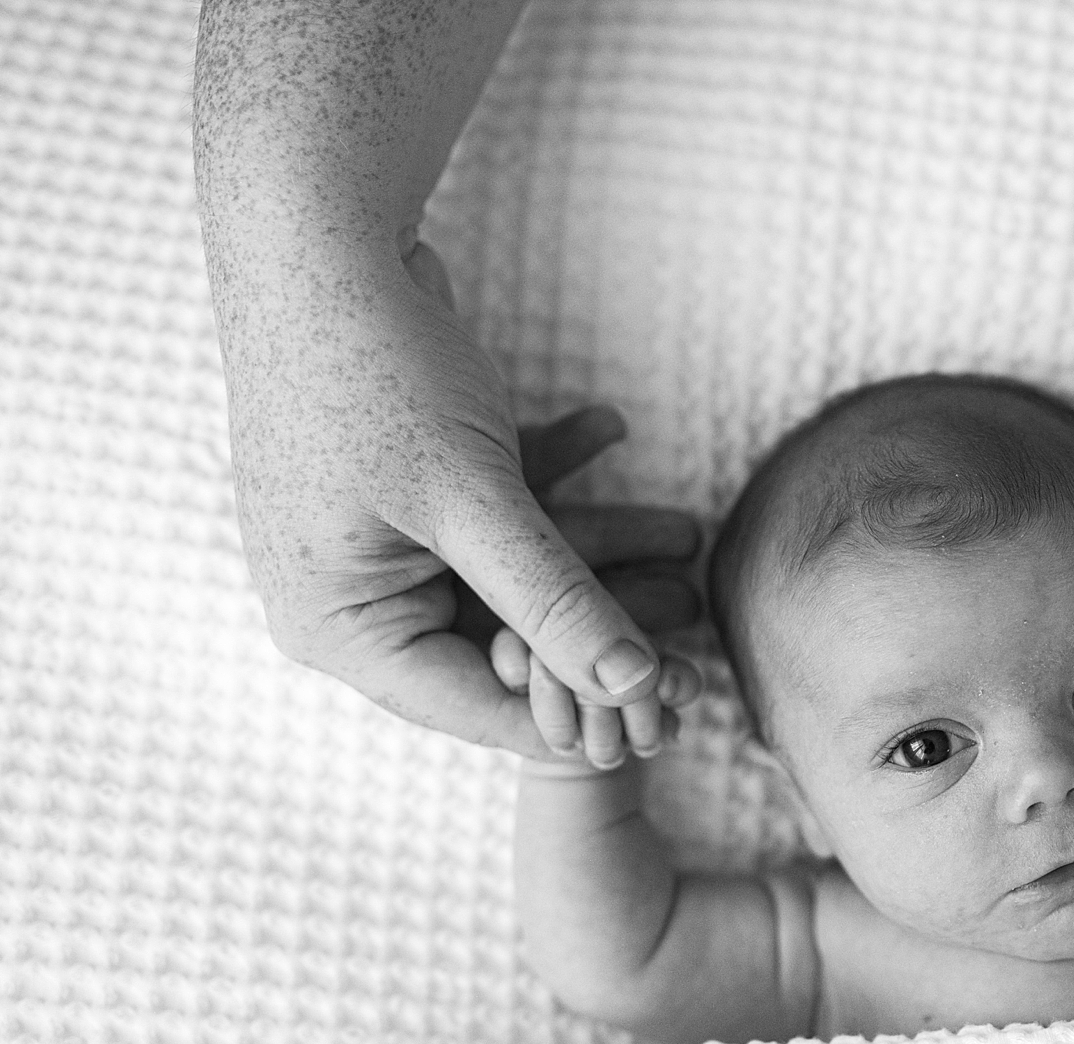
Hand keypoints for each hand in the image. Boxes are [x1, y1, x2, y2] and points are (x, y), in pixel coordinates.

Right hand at [222, 235, 701, 760]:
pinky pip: (495, 514)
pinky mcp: (408, 490)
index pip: (478, 705)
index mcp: (340, 627)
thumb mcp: (473, 501)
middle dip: (602, 618)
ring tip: (685, 529)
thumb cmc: (371, 368)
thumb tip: (634, 687)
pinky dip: (554, 479)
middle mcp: (352, 597)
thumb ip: (556, 599)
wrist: (315, 234)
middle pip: (504, 640)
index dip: (577, 713)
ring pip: (512, 574)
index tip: (672, 714)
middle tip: (695, 611)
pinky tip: (610, 427)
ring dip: (597, 544)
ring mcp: (379, 543)